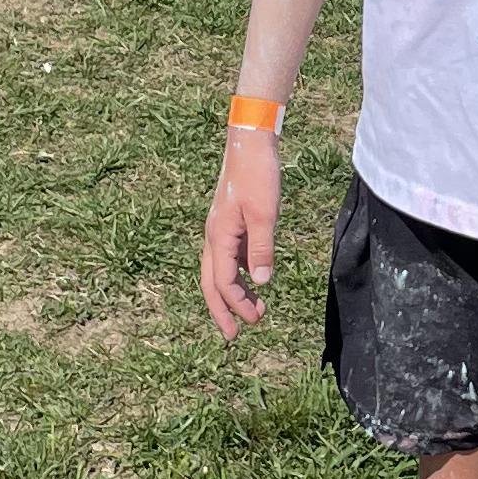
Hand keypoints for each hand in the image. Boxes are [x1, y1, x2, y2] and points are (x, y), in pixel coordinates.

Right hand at [201, 131, 281, 339]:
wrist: (250, 142)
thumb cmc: (258, 175)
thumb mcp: (265, 213)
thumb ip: (262, 248)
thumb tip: (261, 283)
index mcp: (219, 236)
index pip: (223, 282)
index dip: (237, 305)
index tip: (253, 322)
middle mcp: (214, 236)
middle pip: (212, 282)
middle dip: (222, 310)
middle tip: (232, 336)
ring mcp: (220, 229)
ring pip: (219, 271)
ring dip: (232, 293)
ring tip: (252, 310)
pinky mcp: (230, 222)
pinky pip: (229, 257)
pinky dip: (238, 274)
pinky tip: (253, 279)